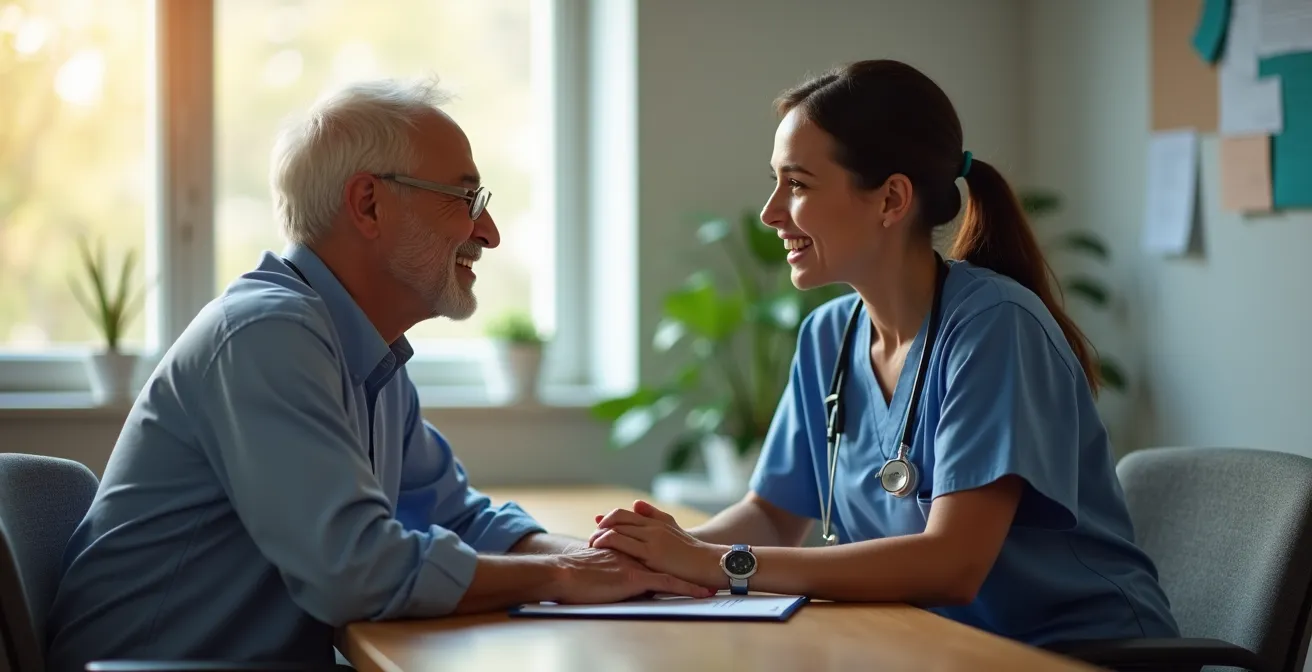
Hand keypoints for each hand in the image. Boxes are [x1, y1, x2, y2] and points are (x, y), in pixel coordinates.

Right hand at [549, 547, 714, 603]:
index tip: (684, 560)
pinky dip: (685, 588)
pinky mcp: (635, 578)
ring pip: (670, 569)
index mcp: (624, 549)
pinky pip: (667, 584)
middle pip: (664, 557)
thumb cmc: (572, 575)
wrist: (562, 574)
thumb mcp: (595, 567)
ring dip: (691, 575)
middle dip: (685, 563)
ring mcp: (636, 564)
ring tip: (710, 582)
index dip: (668, 554)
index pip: (651, 549)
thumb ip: (610, 565)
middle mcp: (633, 553)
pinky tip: (700, 594)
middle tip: (705, 569)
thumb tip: (618, 574)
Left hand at [590, 502, 728, 588]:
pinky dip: (608, 544)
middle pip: (617, 520)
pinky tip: (600, 551)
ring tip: (591, 545)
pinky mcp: (650, 553)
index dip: (608, 517)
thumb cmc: (690, 551)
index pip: (624, 514)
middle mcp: (651, 526)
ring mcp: (650, 538)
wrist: (707, 564)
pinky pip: (622, 544)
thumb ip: (654, 515)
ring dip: (599, 536)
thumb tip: (636, 503)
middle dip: (600, 527)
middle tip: (590, 538)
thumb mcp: (672, 528)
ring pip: (617, 529)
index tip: (596, 523)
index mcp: (655, 522)